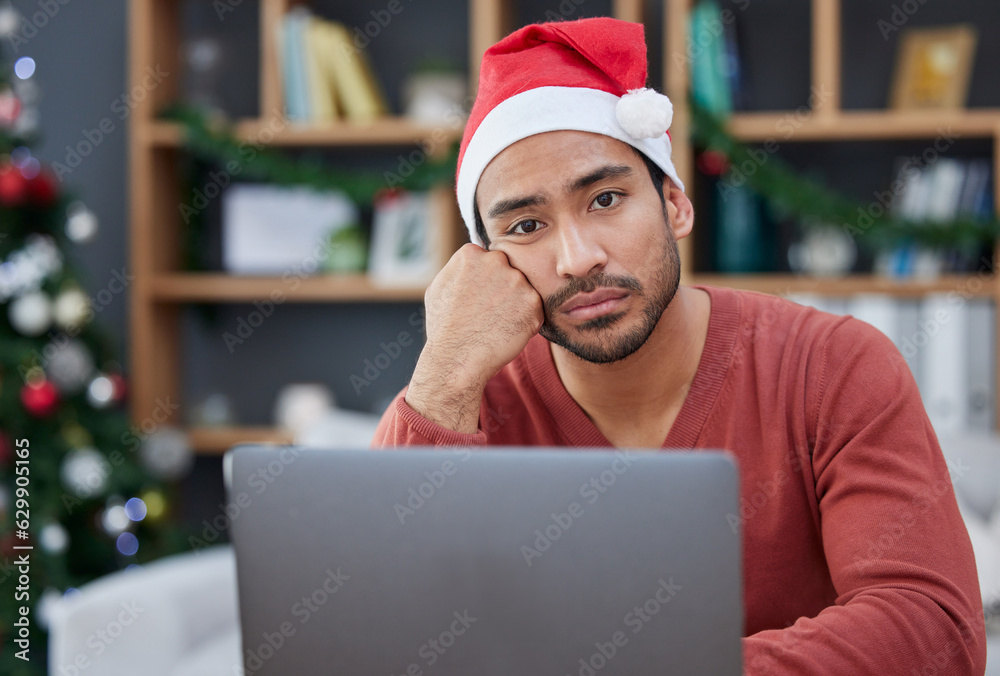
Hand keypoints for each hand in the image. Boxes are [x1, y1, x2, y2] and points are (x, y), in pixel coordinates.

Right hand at [406, 244, 542, 432]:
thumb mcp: (438, 288)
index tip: (478, 299)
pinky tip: (507, 331)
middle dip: (504, 290)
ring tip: (496, 325)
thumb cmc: (443, 328)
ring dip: (516, 306)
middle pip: (509, 271)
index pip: (489, 261)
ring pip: (523, 290)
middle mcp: (496, 260)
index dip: (486, 282)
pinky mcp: (533, 302)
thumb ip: (457, 270)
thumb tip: (469, 261)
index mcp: (471, 254)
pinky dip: (526, 321)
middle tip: (490, 314)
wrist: (456, 359)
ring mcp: (517, 281)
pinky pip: (534, 309)